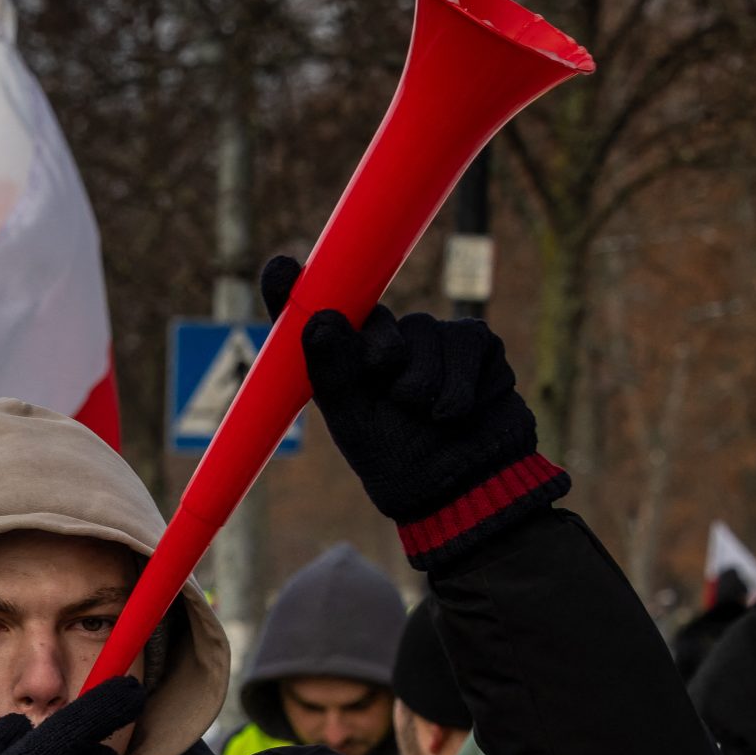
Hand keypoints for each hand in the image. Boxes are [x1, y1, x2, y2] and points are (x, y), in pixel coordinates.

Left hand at [261, 255, 566, 569]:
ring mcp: (431, 338)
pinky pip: (467, 342)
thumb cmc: (399, 459)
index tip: (279, 266)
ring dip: (426, 385)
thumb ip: (334, 371)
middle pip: (378, 320)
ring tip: (429, 417)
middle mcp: (385, 341)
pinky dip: (461, 386)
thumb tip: (321, 320)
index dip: (295, 287)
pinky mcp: (476, 343)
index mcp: (344, 359)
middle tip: (392, 393)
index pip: (317, 314)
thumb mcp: (354, 420)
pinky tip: (460, 412)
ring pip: (425, 332)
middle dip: (382, 356)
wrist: (463, 488)